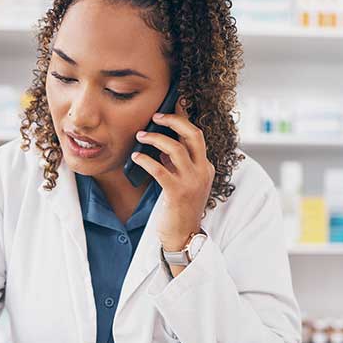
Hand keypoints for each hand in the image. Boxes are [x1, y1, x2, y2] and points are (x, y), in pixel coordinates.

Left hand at [130, 99, 214, 251]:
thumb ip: (176, 163)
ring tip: (140, 137)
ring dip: (155, 138)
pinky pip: (159, 169)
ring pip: (175, 148)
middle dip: (174, 120)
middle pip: (193, 134)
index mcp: (206, 167)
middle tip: (156, 116)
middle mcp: (203, 172)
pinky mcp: (177, 193)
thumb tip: (161, 144)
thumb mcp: (183, 182)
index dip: (183, 119)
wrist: (183, 236)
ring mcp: (192, 182)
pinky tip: (136, 157)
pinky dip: (146, 160)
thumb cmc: (180, 209)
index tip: (172, 106)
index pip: (197, 136)